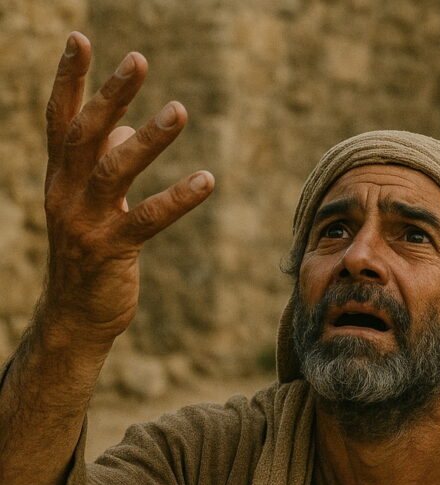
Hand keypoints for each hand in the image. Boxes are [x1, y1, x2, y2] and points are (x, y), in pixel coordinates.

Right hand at [41, 32, 214, 348]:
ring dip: (147, 139)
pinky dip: (178, 199)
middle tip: (138, 60)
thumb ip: (104, 165)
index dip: (69, 80)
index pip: (60, 120)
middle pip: (86, 135)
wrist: (76, 317)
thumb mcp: (91, 207)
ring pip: (114, 171)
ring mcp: (86, 223)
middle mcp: (65, 195)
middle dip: (109, 93)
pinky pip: (148, 220)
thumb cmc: (89, 257)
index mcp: (59, 180)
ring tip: (179, 110)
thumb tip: (125, 127)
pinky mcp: (112, 251)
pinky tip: (206, 180)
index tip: (79, 39)